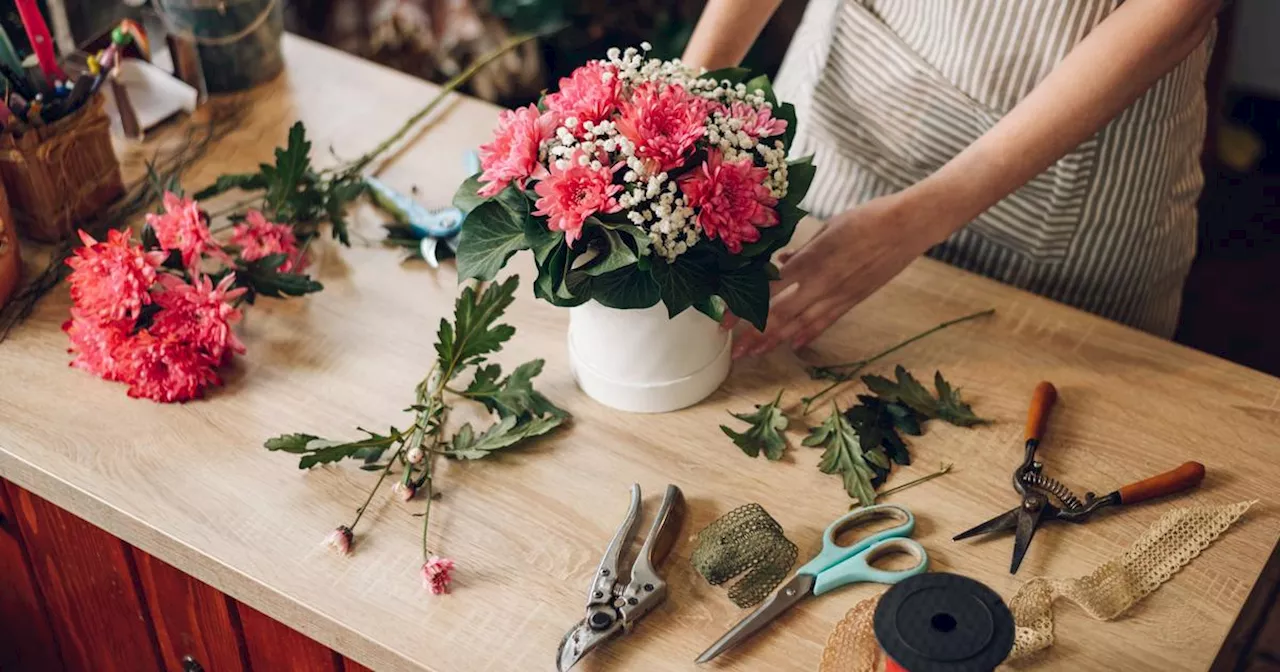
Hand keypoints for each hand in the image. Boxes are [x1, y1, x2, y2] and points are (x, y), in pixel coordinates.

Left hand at [729, 193, 941, 358]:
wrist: (908, 227)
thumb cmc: (867, 219)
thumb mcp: (828, 229)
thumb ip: (803, 251)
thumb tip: (780, 264)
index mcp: (812, 260)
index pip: (769, 291)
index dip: (745, 308)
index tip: (725, 320)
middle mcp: (822, 284)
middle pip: (780, 316)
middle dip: (754, 335)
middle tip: (734, 351)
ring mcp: (839, 296)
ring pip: (801, 325)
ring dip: (776, 342)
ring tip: (755, 355)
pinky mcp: (853, 301)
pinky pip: (826, 322)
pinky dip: (808, 335)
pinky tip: (795, 347)